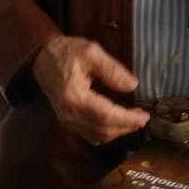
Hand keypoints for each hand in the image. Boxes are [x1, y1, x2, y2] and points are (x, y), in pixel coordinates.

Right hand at [32, 35, 149, 145]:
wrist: (43, 58)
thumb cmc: (67, 52)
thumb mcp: (91, 52)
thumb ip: (112, 69)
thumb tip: (133, 86)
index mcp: (74, 96)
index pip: (106, 116)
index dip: (127, 119)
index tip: (145, 116)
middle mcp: (69, 113)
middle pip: (103, 130)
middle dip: (126, 127)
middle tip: (143, 118)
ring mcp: (66, 120)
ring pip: (97, 136)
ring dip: (118, 132)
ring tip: (134, 120)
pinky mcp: (67, 122)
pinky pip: (89, 135)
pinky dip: (106, 133)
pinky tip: (118, 124)